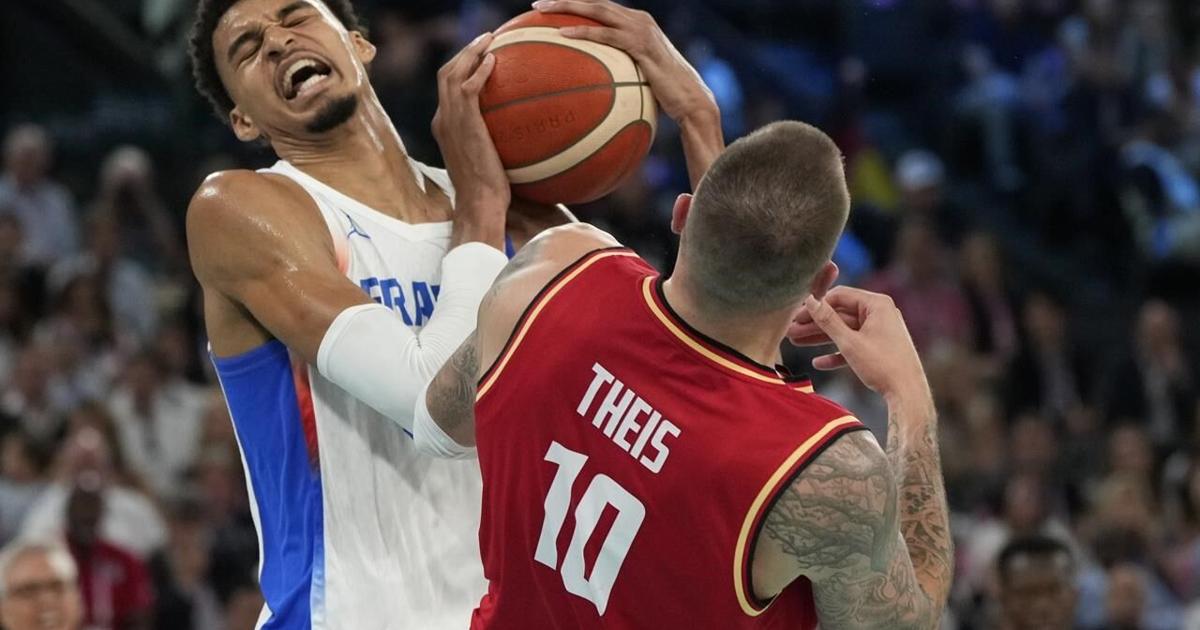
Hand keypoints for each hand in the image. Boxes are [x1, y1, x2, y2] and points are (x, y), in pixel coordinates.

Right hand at [432, 32, 508, 244]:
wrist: (480, 205)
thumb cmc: (490, 194)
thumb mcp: (492, 164)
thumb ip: (498, 145)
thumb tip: (527, 139)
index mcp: (445, 127)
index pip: (448, 90)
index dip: (462, 69)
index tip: (482, 59)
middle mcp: (442, 120)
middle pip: (445, 74)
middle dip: (464, 53)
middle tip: (485, 40)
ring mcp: (450, 121)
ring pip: (451, 73)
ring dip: (469, 52)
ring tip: (489, 40)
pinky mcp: (462, 124)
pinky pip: (467, 87)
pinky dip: (478, 70)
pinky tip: (495, 61)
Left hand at [532, 0, 716, 124]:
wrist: (690, 99)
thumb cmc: (665, 95)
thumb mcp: (639, 77)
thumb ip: (620, 71)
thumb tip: (596, 86)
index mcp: (636, 23)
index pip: (601, 9)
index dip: (576, 5)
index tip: (550, 9)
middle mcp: (638, 19)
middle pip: (595, 3)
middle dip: (565, 0)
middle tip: (537, 4)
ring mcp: (641, 29)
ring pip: (598, 10)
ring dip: (568, 6)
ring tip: (542, 11)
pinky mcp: (641, 44)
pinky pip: (606, 34)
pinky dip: (584, 31)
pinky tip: (563, 33)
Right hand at [792, 287, 927, 401]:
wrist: (908, 394)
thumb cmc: (882, 365)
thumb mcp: (849, 342)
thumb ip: (828, 320)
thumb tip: (811, 301)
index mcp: (877, 305)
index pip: (839, 296)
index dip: (815, 305)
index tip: (795, 315)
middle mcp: (880, 313)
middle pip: (840, 314)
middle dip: (814, 324)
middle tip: (790, 331)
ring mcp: (880, 331)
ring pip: (844, 330)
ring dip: (820, 338)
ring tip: (796, 343)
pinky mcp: (880, 348)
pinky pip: (854, 345)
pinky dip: (837, 353)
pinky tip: (819, 363)